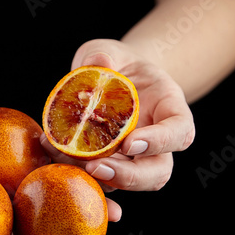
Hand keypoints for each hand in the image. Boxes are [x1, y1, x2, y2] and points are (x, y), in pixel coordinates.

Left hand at [42, 39, 194, 191]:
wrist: (112, 80)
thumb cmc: (119, 64)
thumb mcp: (113, 51)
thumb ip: (106, 54)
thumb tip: (97, 63)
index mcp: (169, 110)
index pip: (179, 132)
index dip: (160, 142)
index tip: (129, 143)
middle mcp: (158, 142)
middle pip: (159, 171)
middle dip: (130, 176)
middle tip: (97, 167)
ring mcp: (136, 159)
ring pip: (131, 184)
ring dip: (104, 182)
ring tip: (73, 166)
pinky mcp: (113, 166)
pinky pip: (103, 179)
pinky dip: (80, 174)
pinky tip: (55, 155)